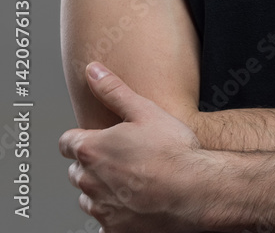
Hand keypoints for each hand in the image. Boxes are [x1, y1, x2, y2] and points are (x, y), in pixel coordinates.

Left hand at [59, 62, 212, 232]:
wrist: (195, 191)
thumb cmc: (172, 151)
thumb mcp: (145, 110)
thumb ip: (113, 90)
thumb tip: (93, 70)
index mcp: (93, 149)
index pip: (66, 143)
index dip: (81, 138)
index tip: (97, 138)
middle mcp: (90, 182)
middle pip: (76, 172)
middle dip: (92, 164)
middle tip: (122, 157)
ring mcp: (101, 210)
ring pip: (89, 198)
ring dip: (101, 190)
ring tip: (131, 180)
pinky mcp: (114, 231)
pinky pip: (104, 223)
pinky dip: (115, 214)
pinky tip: (137, 204)